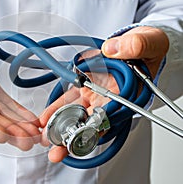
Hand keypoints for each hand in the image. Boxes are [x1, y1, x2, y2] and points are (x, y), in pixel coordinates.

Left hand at [39, 26, 168, 161]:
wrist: (135, 46)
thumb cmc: (146, 48)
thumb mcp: (148, 42)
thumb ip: (136, 45)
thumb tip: (112, 49)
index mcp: (126, 96)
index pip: (110, 116)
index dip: (94, 129)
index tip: (78, 138)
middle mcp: (108, 100)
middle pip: (89, 123)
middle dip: (71, 138)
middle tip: (56, 151)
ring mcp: (95, 94)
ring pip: (76, 113)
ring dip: (59, 126)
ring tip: (43, 136)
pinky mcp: (84, 87)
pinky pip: (69, 99)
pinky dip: (56, 108)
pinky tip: (44, 118)